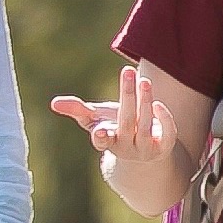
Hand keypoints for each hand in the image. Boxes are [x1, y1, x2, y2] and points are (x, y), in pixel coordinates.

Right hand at [49, 67, 177, 167]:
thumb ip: (78, 110)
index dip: (100, 136)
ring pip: (146, 125)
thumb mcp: (97, 119)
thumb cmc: (116, 129)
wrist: (144, 151)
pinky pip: (168, 136)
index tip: (99, 130)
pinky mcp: (164, 148)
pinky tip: (159, 103)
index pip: (102, 141)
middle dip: (127, 97)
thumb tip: (54, 103)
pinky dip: (165, 120)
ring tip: (144, 81)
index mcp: (107, 141)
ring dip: (145, 101)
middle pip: (126, 123)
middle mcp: (126, 147)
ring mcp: (146, 149)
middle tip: (128, 72)